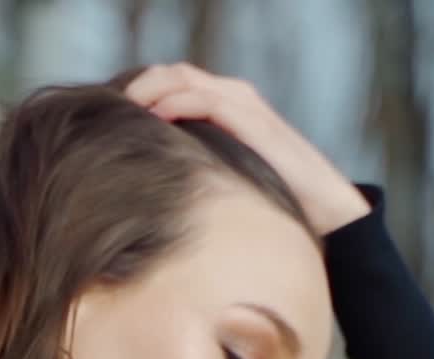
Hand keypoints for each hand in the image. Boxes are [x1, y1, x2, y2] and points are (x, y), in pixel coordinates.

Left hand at [123, 62, 370, 235]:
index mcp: (226, 109)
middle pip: (172, 74)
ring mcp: (245, 106)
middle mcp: (234, 98)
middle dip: (136, 86)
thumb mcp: (226, 182)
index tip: (108, 117)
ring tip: (121, 110)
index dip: (139, 94)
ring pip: (184, 79)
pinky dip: (177, 104)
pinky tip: (153, 119)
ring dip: (148, 90)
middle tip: (105, 110)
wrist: (328, 209)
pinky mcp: (254, 122)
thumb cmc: (276, 202)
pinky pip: (208, 101)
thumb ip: (198, 172)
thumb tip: (155, 190)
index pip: (172, 84)